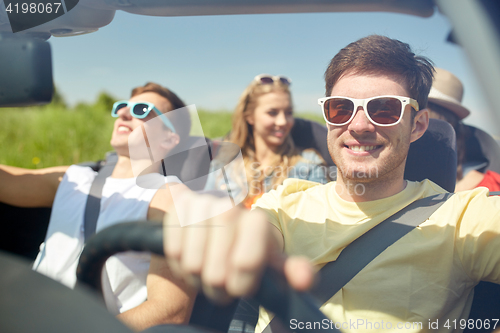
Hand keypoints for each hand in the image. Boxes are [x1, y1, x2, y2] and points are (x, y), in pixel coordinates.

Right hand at [163, 190, 312, 302]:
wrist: (218, 222)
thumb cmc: (246, 247)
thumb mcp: (270, 260)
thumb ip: (291, 270)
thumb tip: (304, 280)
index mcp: (256, 222)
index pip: (247, 262)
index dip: (242, 283)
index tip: (240, 287)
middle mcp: (230, 207)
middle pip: (216, 271)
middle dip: (217, 285)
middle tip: (219, 284)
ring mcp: (202, 203)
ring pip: (192, 262)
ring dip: (197, 277)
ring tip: (204, 272)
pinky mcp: (179, 206)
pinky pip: (173, 248)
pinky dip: (180, 263)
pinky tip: (189, 257)